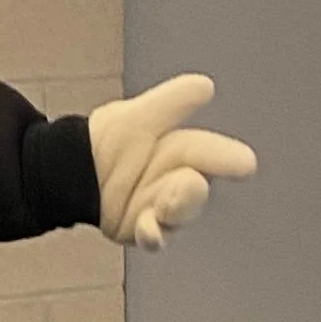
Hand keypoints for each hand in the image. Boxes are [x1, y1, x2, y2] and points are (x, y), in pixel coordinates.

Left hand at [89, 74, 257, 250]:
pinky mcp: (142, 230)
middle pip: (195, 189)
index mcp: (181, 152)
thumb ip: (170, 103)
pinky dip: (153, 235)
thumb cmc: (107, 140)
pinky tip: (149, 231)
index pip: (204, 152)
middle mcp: (177, 183)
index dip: (224, 157)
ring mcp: (162, 209)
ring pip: (178, 214)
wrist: (73, 170)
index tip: (247, 163)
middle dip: (193, 188)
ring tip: (163, 206)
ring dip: (175, 209)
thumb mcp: (134, 117)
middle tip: (192, 181)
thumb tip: (205, 84)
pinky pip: (152, 237)